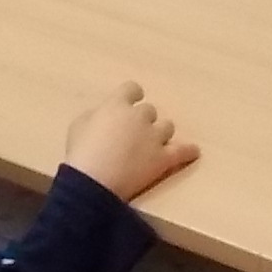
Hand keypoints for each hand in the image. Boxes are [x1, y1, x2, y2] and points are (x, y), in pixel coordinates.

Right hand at [62, 82, 197, 204]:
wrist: (94, 182)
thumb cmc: (80, 153)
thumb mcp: (78, 125)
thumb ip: (96, 115)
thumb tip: (104, 116)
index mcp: (117, 104)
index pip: (132, 89)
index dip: (131, 96)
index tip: (128, 103)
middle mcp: (139, 116)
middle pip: (149, 110)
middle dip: (142, 120)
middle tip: (132, 135)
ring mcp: (154, 137)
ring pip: (166, 127)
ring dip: (159, 134)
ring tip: (152, 145)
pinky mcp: (163, 158)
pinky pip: (182, 151)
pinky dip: (188, 151)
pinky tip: (193, 151)